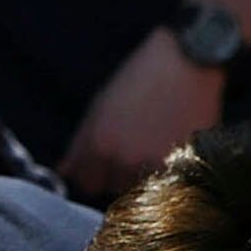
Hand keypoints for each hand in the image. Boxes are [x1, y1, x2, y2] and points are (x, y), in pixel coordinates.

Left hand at [59, 28, 223, 200]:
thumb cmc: (139, 78)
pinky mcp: (184, 164)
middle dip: (120, 173)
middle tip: (134, 144)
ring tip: (154, 141)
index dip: (94, 173)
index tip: (103, 162)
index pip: (86, 184)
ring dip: (144, 173)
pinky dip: (169, 168)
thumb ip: (79, 145)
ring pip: (141, 187)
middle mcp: (123, 159)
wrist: (186, 61)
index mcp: (99, 145)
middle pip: (113, 188)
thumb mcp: (99, 106)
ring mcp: (154, 164)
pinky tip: (171, 142)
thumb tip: (64, 172)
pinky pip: (168, 180)